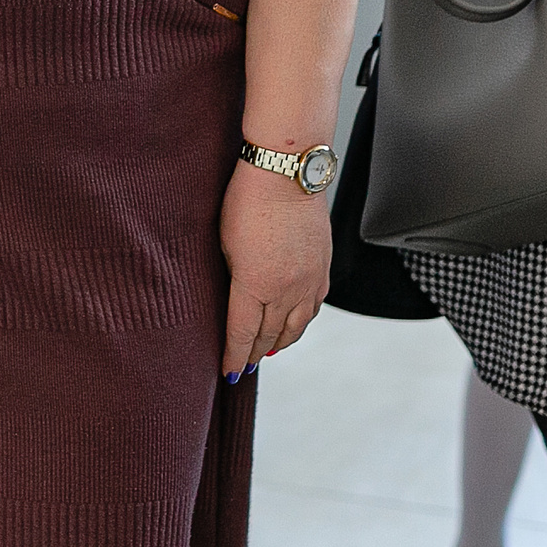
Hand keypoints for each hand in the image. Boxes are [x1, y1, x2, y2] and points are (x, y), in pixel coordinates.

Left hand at [219, 158, 329, 379]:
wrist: (287, 173)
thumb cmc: (247, 200)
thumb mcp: (224, 242)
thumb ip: (230, 276)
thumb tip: (233, 299)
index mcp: (255, 285)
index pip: (243, 333)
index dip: (235, 356)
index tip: (229, 372)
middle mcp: (287, 289)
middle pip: (269, 334)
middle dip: (254, 353)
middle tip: (244, 367)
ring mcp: (309, 280)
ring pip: (296, 326)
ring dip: (280, 342)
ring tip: (267, 354)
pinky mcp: (322, 268)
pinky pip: (313, 307)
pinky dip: (301, 322)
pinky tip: (294, 326)